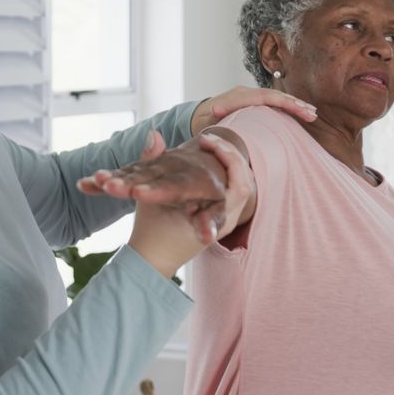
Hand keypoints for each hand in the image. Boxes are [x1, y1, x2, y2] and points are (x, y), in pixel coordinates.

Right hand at [124, 133, 253, 276]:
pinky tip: (209, 160)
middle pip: (244, 182)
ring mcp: (225, 221)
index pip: (239, 186)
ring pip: (239, 185)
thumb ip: (150, 164)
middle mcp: (227, 222)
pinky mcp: (219, 218)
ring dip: (228, 163)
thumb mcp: (149, 197)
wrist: (152, 260)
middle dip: (229, 155)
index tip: (207, 142)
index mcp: (217, 222)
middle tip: (207, 139)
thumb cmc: (151, 233)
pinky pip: (230, 191)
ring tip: (209, 145)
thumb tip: (153, 134)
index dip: (229, 158)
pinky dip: (224, 173)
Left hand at [190, 86, 315, 134]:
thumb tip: (216, 109)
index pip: (264, 97)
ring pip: (276, 97)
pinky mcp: (253, 102)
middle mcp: (245, 92)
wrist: (198, 116)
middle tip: (311, 114)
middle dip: (294, 104)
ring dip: (294, 104)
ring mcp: (250, 96)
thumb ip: (212, 116)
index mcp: (237, 97)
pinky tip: (301, 113)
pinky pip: (273, 102)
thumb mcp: (205, 121)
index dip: (282, 102)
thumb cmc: (203, 123)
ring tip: (312, 114)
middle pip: (274, 95)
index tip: (298, 109)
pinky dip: (287, 107)